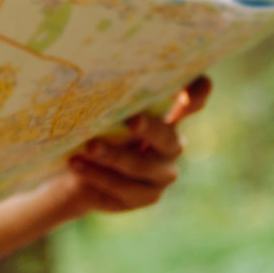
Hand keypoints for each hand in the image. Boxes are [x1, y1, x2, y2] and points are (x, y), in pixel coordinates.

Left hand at [60, 75, 210, 216]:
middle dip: (150, 129)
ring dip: (113, 156)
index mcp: (167, 116)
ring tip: (87, 147)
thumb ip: (113, 97)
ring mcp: (162, 174)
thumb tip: (101, 76)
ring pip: (141, 166)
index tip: (185, 93)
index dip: (196, 94)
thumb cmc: (94, 130)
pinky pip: (123, 188)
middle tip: (131, 121)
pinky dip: (98, 175)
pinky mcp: (146, 196)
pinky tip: (77, 165)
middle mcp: (172, 145)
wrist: (78, 171)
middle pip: (168, 138)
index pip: (193, 101)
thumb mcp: (101, 110)